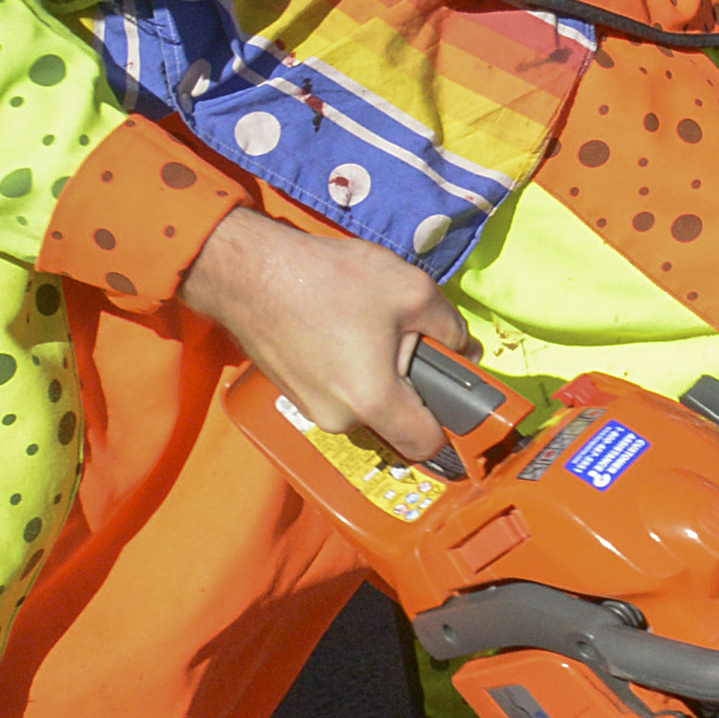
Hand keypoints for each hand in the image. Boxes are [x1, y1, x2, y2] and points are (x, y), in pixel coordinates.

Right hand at [179, 207, 471, 463]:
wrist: (251, 273)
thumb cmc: (331, 280)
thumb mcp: (411, 290)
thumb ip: (451, 327)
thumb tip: (467, 349)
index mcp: (373, 402)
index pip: (425, 444)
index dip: (448, 424)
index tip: (453, 395)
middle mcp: (339, 419)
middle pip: (394, 419)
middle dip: (408, 385)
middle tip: (404, 338)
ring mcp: (310, 410)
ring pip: (364, 403)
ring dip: (376, 375)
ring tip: (366, 326)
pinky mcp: (292, 394)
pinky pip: (337, 392)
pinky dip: (346, 370)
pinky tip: (339, 329)